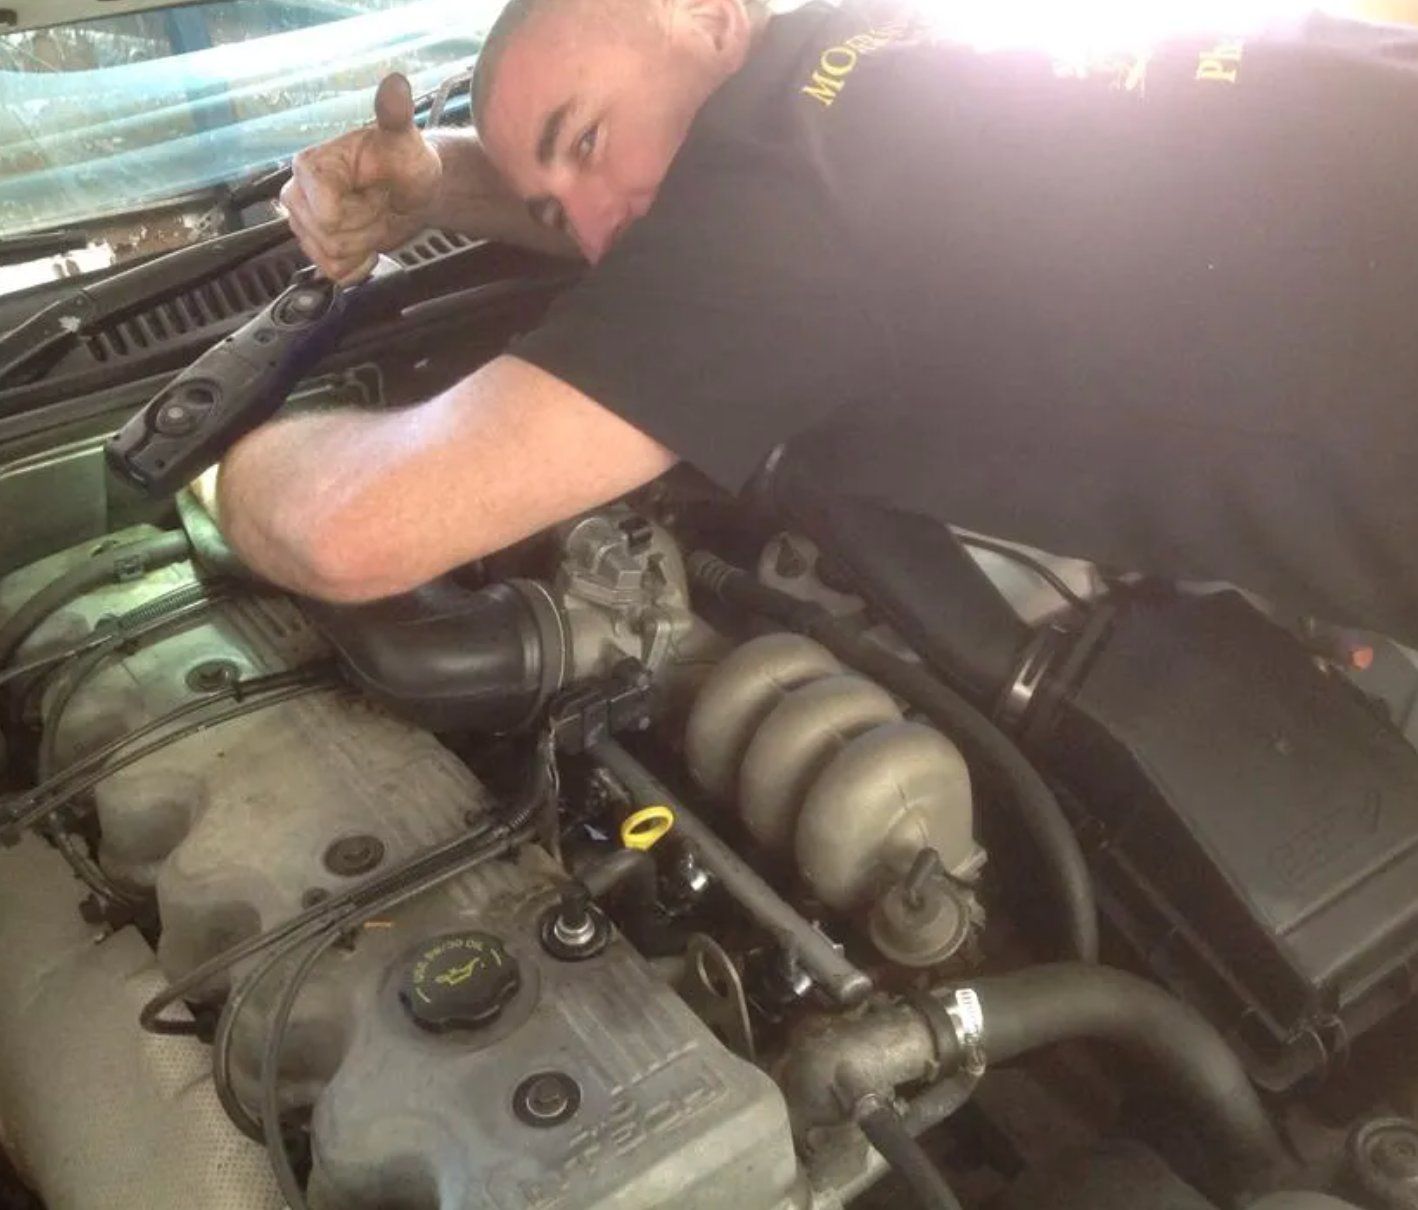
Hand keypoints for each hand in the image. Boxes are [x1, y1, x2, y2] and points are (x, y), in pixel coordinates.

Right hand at [279, 73, 441, 283]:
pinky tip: (369, 242)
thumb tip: (396, 83)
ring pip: (332, 257)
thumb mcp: (405, 140)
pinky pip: (334, 272)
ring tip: (373, 218)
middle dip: (364, 228)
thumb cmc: (406, 162)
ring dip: (364, 245)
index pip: (328, 215)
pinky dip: (358, 265)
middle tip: (378, 204)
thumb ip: (395, 115)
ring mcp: (303, 223)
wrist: (412, 191)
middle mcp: (296, 193)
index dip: (361, 211)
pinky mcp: (314, 246)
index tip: (376, 191)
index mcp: (310, 166)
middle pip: (330, 238)